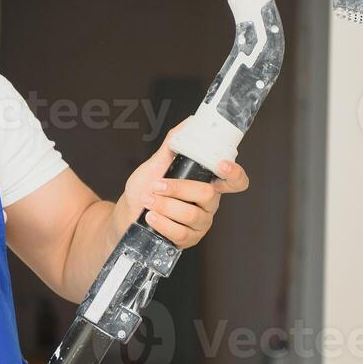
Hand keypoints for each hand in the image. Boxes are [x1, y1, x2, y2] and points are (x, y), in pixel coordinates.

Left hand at [121, 124, 249, 248]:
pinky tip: (151, 217)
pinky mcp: (188, 240)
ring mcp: (200, 224)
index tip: (221, 164)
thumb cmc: (144, 188)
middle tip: (157, 185)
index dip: (234, 173)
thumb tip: (189, 123)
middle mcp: (208, 204)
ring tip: (148, 200)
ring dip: (166, 206)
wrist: (127, 215)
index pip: (235, 181)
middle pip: (208, 195)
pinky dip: (163, 223)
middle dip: (179, 189)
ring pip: (192, 216)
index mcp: (207, 183)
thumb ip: (173, 145)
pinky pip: (181, 233)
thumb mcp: (156, 164)